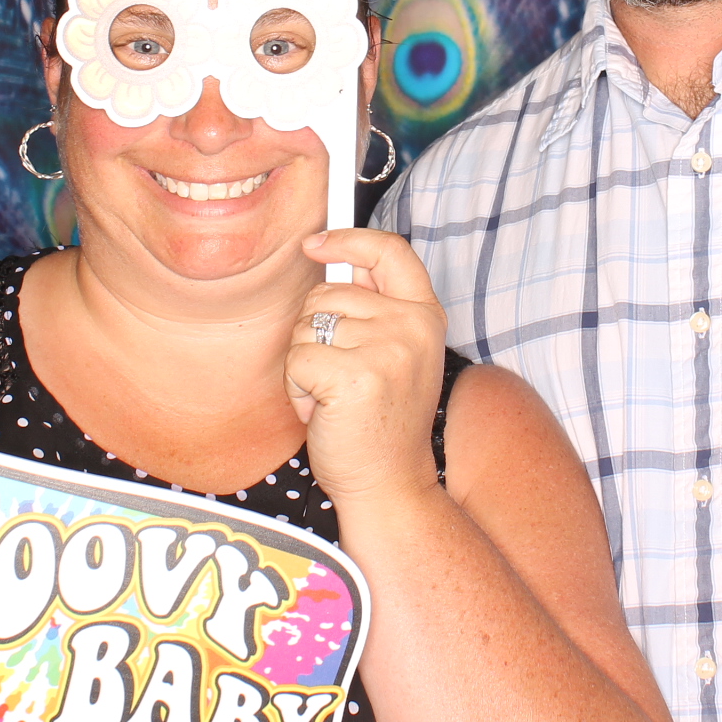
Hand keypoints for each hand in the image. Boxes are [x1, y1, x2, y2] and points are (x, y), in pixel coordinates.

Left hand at [290, 227, 448, 506]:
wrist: (390, 483)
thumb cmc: (380, 421)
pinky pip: (296, 358)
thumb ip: (376, 308)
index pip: (390, 251)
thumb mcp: (394, 353)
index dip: (349, 239)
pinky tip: (323, 412)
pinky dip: (297, 388)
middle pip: (328, 293)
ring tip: (333, 397)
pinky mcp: (354, 375)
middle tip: (340, 377)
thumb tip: (333, 258)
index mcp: (425, 315)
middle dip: (315, 333)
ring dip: (305, 364)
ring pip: (306, 326)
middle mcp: (412, 326)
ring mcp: (386, 349)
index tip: (316, 243)